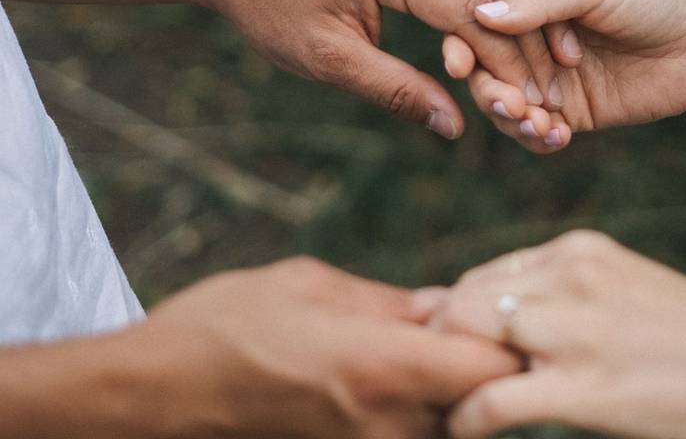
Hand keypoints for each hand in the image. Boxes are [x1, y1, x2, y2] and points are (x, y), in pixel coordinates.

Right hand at [70, 258, 518, 438]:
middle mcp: (388, 425)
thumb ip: (389, 303)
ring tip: (416, 351)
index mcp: (385, 367)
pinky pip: (406, 436)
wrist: (154, 398)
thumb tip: (444, 305)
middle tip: (457, 327)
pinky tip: (383, 380)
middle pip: (481, 405)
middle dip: (483, 366)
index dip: (506, 340)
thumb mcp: (311, 285)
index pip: (494, 370)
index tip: (489, 313)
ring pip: (447, 427)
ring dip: (447, 392)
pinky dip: (412, 411)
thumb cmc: (226, 326)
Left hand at [207, 0, 581, 138]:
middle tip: (553, 91)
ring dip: (530, 16)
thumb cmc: (277, 10)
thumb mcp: (330, 60)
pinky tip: (530, 28)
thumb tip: (453, 126)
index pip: (470, 12)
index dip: (506, 60)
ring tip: (555, 62)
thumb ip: (395, 90)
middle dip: (530, 42)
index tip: (530, 101)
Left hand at [430, 230, 685, 438]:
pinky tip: (465, 429)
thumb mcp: (627, 287)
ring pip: (467, 339)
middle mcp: (570, 276)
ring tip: (451, 402)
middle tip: (443, 378)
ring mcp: (574, 330)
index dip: (463, 314)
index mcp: (580, 250)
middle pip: (467, 300)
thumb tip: (507, 316)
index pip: (489, 274)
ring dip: (452, 376)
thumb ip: (567, 294)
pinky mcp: (583, 387)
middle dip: (448, 341)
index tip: (457, 345)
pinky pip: (491, 399)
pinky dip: (466, 418)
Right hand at [445, 0, 685, 150]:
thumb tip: (479, 14)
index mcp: (532, 4)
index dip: (461, 45)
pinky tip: (557, 136)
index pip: (478, 25)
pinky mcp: (575, 114)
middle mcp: (534, 44)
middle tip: (510, 103)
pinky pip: (540, 133)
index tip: (457, 63)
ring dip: (512, 119)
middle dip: (489, 92)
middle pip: (485, 72)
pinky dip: (538, 139)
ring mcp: (552, 81)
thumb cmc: (654, 0)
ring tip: (537, 122)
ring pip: (507, 107)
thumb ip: (539, 3)